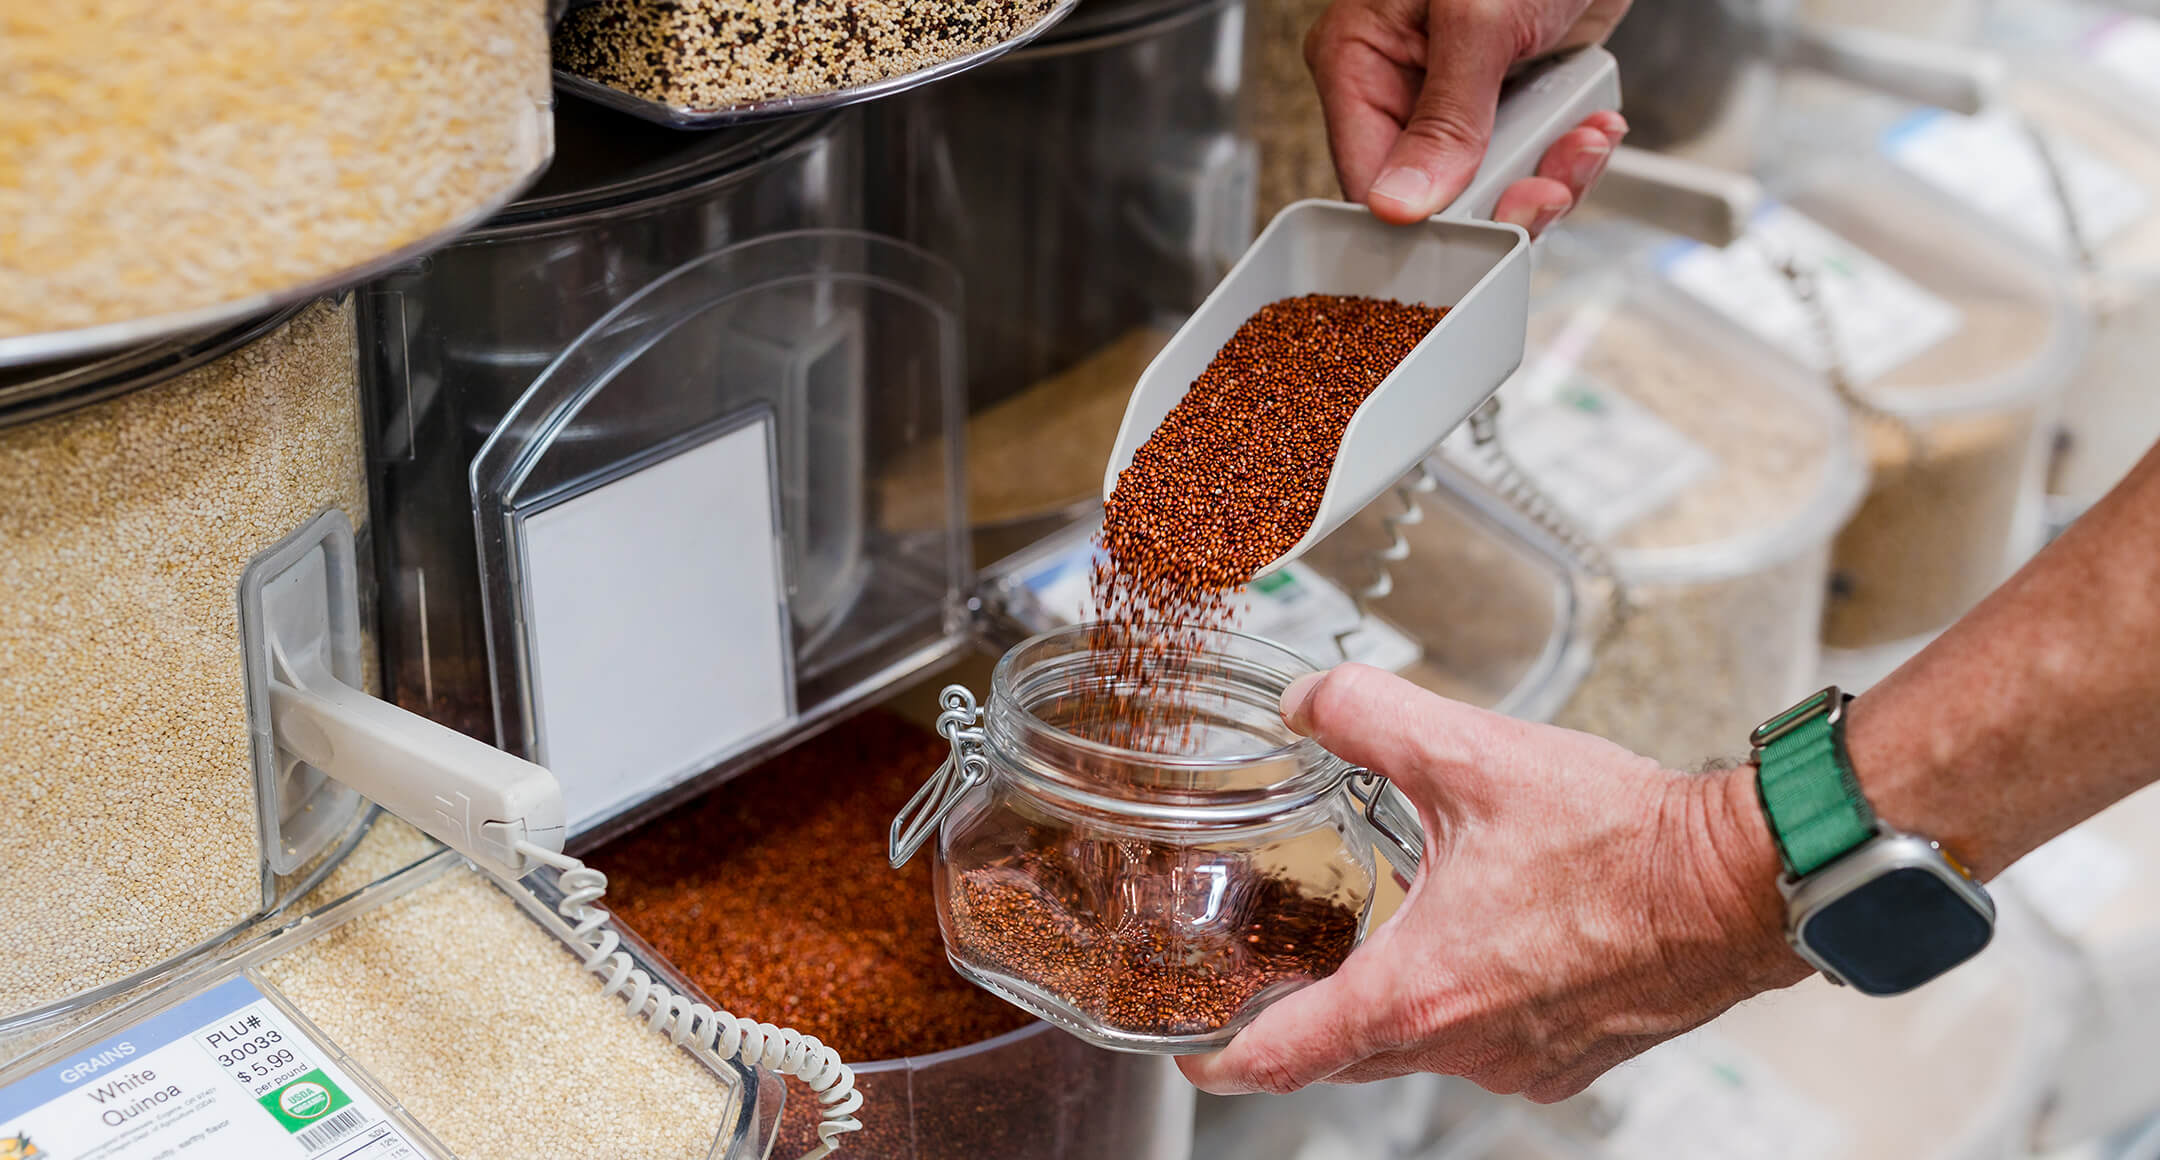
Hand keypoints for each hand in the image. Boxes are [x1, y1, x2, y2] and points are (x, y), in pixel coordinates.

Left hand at [1178, 664, 1807, 1100]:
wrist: (1742, 880)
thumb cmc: (1625, 837)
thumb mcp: (1471, 754)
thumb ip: (1367, 717)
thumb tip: (1307, 703)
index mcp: (1421, 991)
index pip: (1285, 1056)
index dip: (1221, 1057)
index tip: (1190, 1048)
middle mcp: (1466, 1046)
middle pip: (1346, 1055)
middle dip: (1303, 1019)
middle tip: (1270, 975)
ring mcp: (1523, 1062)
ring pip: (1418, 1050)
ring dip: (1390, 1002)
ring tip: (1378, 939)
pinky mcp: (1570, 1059)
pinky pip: (1485, 1046)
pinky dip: (1461, 1005)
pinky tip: (1476, 944)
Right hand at [1307, 0, 1631, 230]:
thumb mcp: (1477, 20)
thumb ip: (1444, 117)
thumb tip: (1398, 204)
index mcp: (1358, 60)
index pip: (1367, 179)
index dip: (1422, 220)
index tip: (1479, 231)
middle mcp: (1400, 87)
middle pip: (1434, 197)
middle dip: (1504, 200)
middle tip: (1548, 190)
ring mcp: (1456, 99)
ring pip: (1490, 187)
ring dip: (1551, 178)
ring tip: (1585, 143)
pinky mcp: (1507, 99)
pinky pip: (1530, 161)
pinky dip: (1570, 155)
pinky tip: (1593, 127)